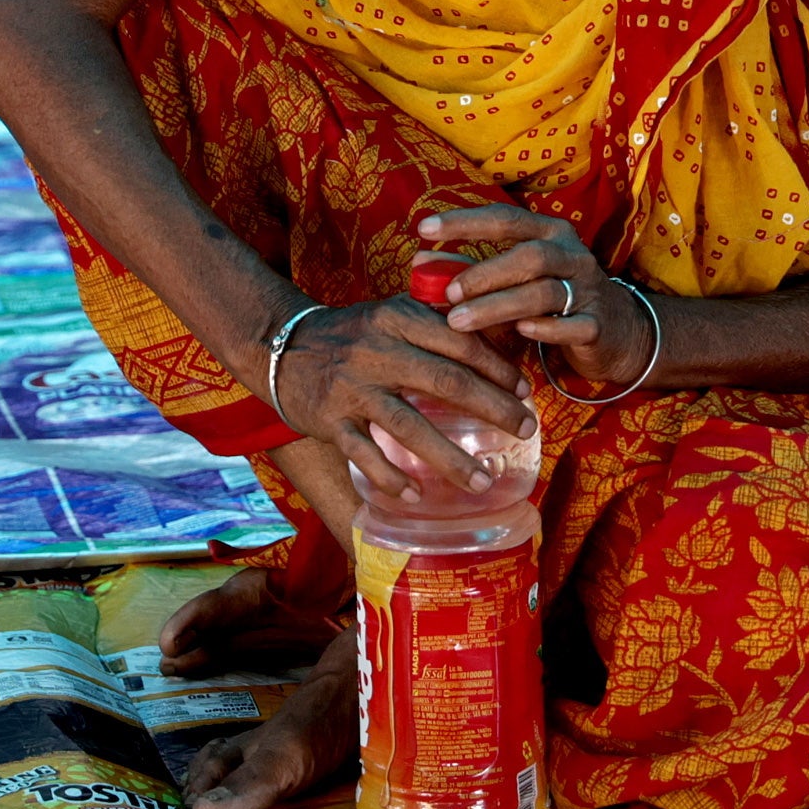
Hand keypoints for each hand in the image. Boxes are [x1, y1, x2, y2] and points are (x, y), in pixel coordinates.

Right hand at [267, 294, 531, 503]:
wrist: (281, 345)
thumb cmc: (351, 334)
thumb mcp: (390, 314)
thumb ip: (434, 326)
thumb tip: (495, 347)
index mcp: (396, 319)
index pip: (459, 342)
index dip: (497, 368)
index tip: (525, 391)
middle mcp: (376, 350)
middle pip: (444, 382)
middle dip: (493, 408)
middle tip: (526, 430)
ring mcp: (351, 387)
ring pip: (408, 426)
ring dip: (450, 457)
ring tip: (483, 480)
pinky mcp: (329, 419)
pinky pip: (365, 453)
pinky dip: (390, 476)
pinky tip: (417, 494)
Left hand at [420, 205, 659, 390]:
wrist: (617, 330)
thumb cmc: (554, 299)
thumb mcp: (516, 280)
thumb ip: (473, 271)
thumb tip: (419, 264)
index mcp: (549, 233)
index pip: (504, 219)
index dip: (464, 221)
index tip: (423, 228)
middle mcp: (571, 254)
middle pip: (527, 256)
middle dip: (482, 273)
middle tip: (446, 292)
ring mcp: (588, 289)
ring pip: (542, 292)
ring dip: (497, 305)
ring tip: (459, 320)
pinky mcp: (597, 325)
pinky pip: (572, 325)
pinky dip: (545, 328)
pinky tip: (520, 331)